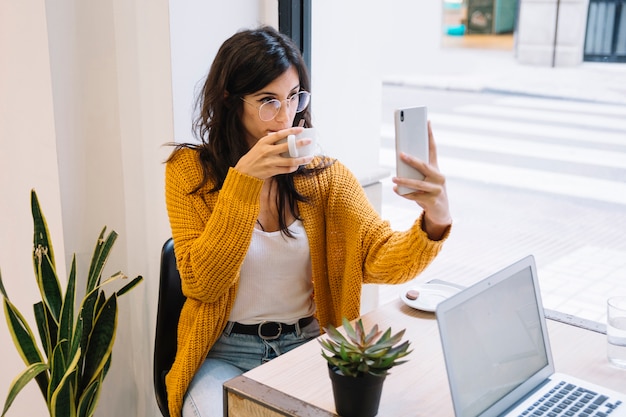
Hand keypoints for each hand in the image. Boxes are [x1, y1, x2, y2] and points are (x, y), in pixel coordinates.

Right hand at [234, 127, 313, 178]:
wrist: (244, 171)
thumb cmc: (254, 157)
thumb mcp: (259, 146)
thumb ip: (270, 141)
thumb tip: (284, 136)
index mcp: (264, 142)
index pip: (280, 134)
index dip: (291, 131)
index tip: (301, 129)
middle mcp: (267, 151)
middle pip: (287, 146)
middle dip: (300, 143)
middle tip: (308, 141)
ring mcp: (270, 161)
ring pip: (290, 160)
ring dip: (301, 159)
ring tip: (309, 157)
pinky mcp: (272, 171)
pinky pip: (286, 169)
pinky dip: (293, 168)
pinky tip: (298, 166)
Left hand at [392, 122, 451, 239]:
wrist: (441, 212)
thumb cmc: (429, 192)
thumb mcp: (425, 180)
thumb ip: (416, 172)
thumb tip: (401, 164)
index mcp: (436, 169)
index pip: (433, 149)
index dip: (430, 135)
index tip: (427, 121)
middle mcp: (439, 177)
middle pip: (424, 166)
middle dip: (412, 160)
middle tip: (401, 154)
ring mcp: (437, 190)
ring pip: (418, 184)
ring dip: (404, 181)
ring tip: (394, 178)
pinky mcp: (432, 201)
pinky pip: (415, 196)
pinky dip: (404, 193)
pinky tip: (396, 190)